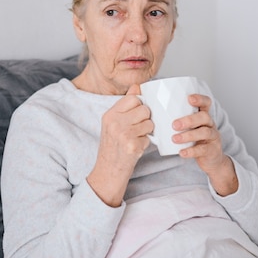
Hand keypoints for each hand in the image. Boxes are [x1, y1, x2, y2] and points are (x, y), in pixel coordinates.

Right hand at [87, 84, 152, 205]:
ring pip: (150, 123)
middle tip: (138, 129)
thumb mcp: (113, 123)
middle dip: (146, 119)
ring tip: (137, 138)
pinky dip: (146, 143)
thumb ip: (126, 104)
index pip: (134, 98)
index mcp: (110, 114)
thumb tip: (137, 86)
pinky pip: (149, 137)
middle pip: (144, 109)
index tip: (137, 115)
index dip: (140, 106)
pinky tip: (136, 148)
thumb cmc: (112, 146)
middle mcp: (115, 122)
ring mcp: (123, 134)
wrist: (107, 171)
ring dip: (147, 132)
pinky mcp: (132, 146)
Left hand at [172, 93, 238, 195]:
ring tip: (174, 139)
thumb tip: (150, 111)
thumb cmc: (194, 139)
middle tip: (174, 125)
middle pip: (204, 117)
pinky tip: (181, 152)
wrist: (210, 159)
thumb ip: (175, 118)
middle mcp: (210, 124)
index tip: (189, 98)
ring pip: (204, 132)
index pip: (206, 102)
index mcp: (203, 115)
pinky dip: (191, 151)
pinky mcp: (211, 150)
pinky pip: (202, 149)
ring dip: (188, 135)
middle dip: (189, 120)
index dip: (199, 99)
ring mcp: (212, 137)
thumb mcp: (188, 127)